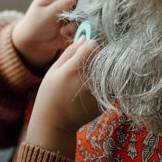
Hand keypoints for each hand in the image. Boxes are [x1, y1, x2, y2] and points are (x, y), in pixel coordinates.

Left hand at [11, 0, 76, 70]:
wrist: (34, 43)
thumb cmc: (34, 24)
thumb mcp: (45, 14)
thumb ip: (60, 5)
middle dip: (82, 6)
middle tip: (73, 16)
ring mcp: (72, 11)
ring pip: (85, 11)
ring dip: (77, 21)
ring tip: (63, 30)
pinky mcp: (75, 23)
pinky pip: (83, 24)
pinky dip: (76, 30)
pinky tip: (64, 34)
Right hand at [26, 37, 99, 158]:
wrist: (56, 124)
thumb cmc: (50, 95)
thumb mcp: (53, 70)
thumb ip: (70, 52)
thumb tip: (85, 38)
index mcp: (75, 68)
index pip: (93, 44)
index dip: (89, 44)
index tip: (85, 48)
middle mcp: (91, 78)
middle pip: (104, 55)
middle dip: (99, 54)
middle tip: (89, 61)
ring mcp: (101, 89)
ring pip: (110, 68)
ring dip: (105, 67)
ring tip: (90, 75)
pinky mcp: (107, 98)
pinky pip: (111, 81)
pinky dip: (106, 80)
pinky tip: (92, 86)